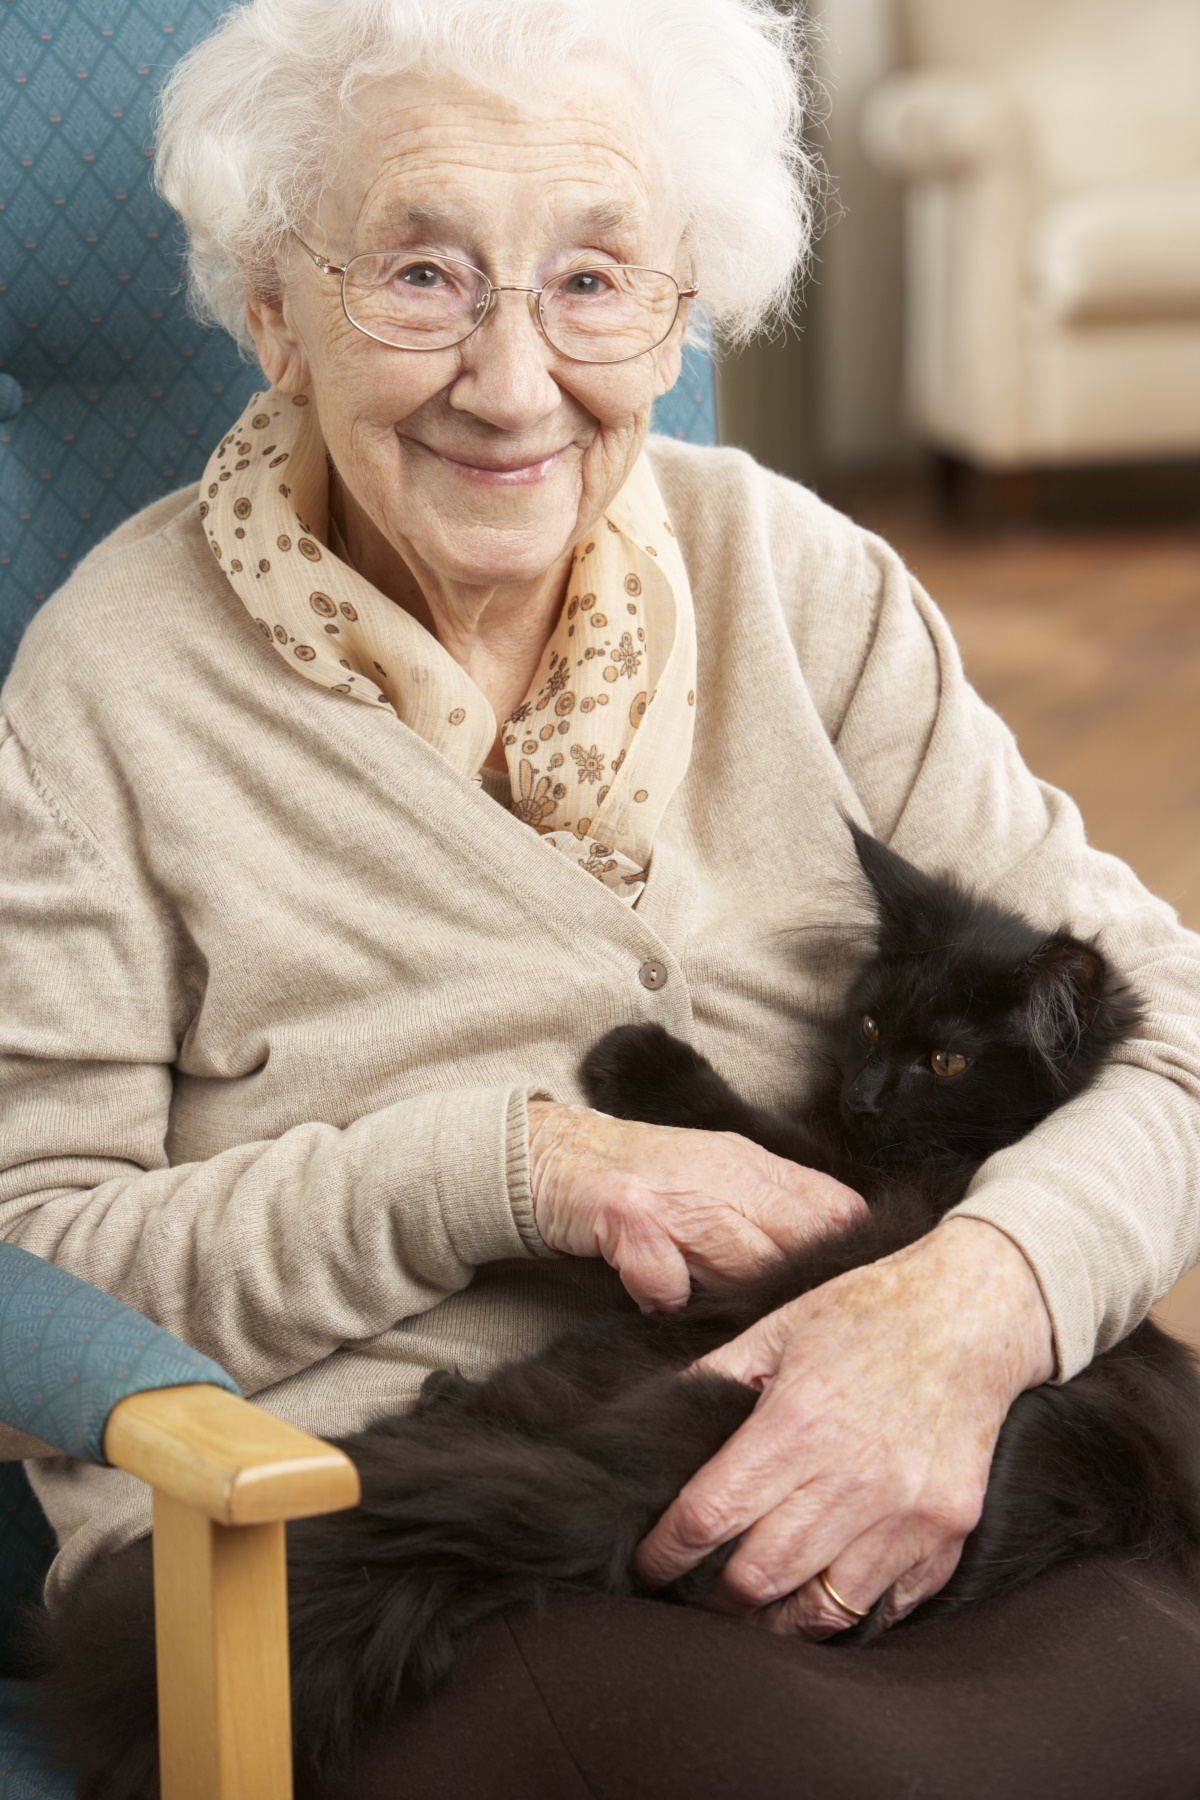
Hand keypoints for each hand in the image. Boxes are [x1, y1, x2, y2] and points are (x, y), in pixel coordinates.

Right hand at [527, 1099, 865, 1313]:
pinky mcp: (629, 1218)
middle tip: (790, 1323)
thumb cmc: (643, 1178)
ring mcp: (676, 1195)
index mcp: (752, 1164)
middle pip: (796, 1242)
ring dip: (737, 1301)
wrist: (554, 1154)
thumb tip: (836, 1251)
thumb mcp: (718, 1176)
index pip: (834, 1207)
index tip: (850, 1290)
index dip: (849, 1254)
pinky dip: (665, 1302)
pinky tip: (656, 1301)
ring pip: (742, 1265)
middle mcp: (722, 1174)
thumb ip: (772, 1207)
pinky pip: (668, 1286)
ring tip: (727, 1319)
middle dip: (797, 1288)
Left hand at [634, 1216, 1054, 1633]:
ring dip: (778, 1625)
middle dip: (714, 1599)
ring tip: (753, 1619)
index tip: (648, 1567)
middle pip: (758, 1578)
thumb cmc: (868, 1312)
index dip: (666, 1553)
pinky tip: (822, 1604)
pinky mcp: (946, 1531)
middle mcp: (849, 1477)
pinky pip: (889, 1606)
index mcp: (795, 1423)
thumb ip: (714, 1377)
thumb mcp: (778, 1326)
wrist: (975, 1313)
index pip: (708, 1516)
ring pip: (822, 1609)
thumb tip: (654, 1416)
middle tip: (695, 1597)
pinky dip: (851, 1615)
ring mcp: (904, 1512)